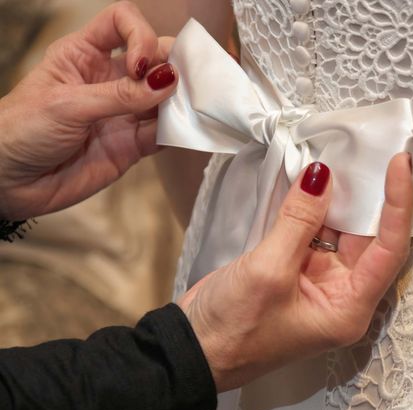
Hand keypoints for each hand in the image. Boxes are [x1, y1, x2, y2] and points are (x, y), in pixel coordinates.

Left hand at [0, 2, 176, 220]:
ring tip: (192, 107)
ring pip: (165, 96)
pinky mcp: (133, 144)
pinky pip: (164, 133)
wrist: (8, 182)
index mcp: (85, 54)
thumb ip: (120, 95)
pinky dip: (179, 131)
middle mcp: (109, 78)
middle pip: (155, 56)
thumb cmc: (21, 131)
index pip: (122, 22)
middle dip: (172, 65)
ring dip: (181, 100)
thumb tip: (168, 82)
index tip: (141, 63)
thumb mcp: (67, 105)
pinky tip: (185, 130)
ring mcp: (124, 112)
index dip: (140, 34)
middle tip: (182, 83)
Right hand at [178, 154, 412, 391]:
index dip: (399, 205)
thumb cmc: (232, 329)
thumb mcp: (268, 270)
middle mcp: (343, 294)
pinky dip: (314, 205)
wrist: (191, 351)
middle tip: (374, 151)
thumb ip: (299, 220)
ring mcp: (320, 280)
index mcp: (349, 308)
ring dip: (341, 196)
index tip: (398, 165)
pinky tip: (315, 176)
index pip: (390, 250)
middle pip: (371, 238)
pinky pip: (314, 230)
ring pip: (342, 229)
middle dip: (373, 195)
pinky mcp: (297, 268)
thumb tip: (322, 177)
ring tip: (346, 154)